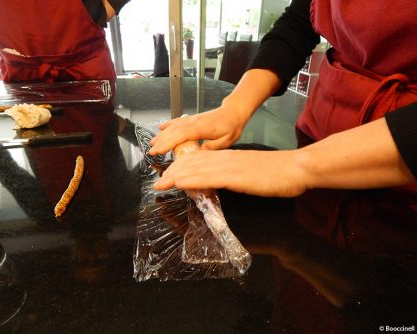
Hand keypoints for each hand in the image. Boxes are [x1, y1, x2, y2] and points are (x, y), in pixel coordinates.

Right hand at [149, 106, 249, 155]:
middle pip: (173, 131)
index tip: (159, 150)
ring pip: (173, 126)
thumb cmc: (232, 126)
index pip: (182, 135)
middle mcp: (194, 122)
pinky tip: (161, 128)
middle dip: (161, 141)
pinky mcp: (192, 119)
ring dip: (162, 135)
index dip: (169, 142)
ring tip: (153, 143)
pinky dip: (168, 124)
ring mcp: (192, 119)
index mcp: (202, 128)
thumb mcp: (226, 141)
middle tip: (152, 152)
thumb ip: (211, 148)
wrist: (233, 112)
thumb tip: (199, 154)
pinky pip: (177, 121)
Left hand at [154, 149, 307, 197]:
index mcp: (228, 158)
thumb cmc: (276, 172)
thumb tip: (219, 182)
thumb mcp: (249, 172)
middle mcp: (225, 159)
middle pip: (192, 163)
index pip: (198, 160)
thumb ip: (232, 175)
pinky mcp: (236, 176)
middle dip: (172, 173)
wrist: (296, 168)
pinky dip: (191, 179)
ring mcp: (230, 166)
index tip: (168, 177)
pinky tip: (178, 182)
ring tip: (161, 184)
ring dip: (175, 176)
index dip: (180, 168)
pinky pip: (208, 177)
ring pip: (196, 168)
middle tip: (158, 183)